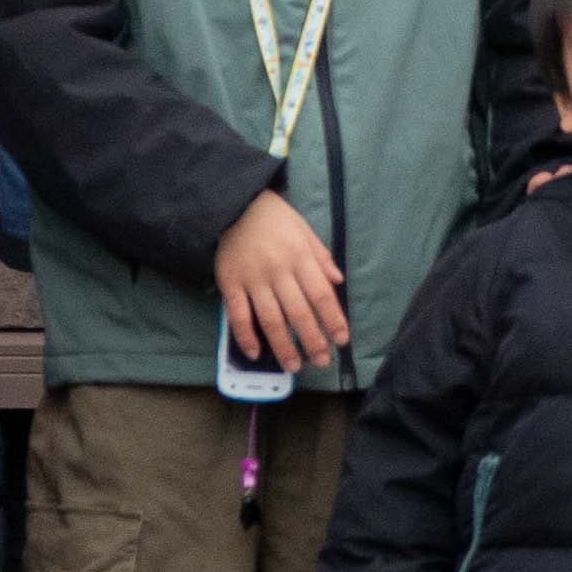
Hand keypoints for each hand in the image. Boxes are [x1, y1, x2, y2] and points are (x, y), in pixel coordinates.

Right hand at [212, 189, 347, 369]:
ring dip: (283, 346)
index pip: (321, 294)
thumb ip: (321, 257)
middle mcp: (278, 271)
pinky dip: (245, 337)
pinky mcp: (230, 284)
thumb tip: (338, 282)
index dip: (333, 319)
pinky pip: (237, 315)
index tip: (341, 340)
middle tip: (321, 361)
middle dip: (312, 340)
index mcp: (300, 257)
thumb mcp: (304, 230)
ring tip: (294, 366)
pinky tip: (255, 353)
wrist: (234, 204)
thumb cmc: (274, 218)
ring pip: (270, 319)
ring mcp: (252, 279)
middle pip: (298, 313)